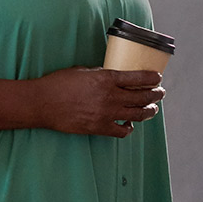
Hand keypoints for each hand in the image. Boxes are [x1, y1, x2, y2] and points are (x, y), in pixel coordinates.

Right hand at [34, 66, 164, 137]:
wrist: (42, 103)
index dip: (152, 77)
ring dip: (149, 111)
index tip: (158, 77)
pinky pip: (122, 131)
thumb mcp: (84, 71)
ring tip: (153, 108)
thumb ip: (102, 74)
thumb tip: (114, 78)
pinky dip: (129, 127)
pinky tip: (130, 124)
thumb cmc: (59, 83)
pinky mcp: (99, 128)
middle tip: (160, 92)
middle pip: (143, 96)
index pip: (139, 77)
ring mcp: (106, 113)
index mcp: (107, 78)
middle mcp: (110, 96)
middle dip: (156, 94)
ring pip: (138, 114)